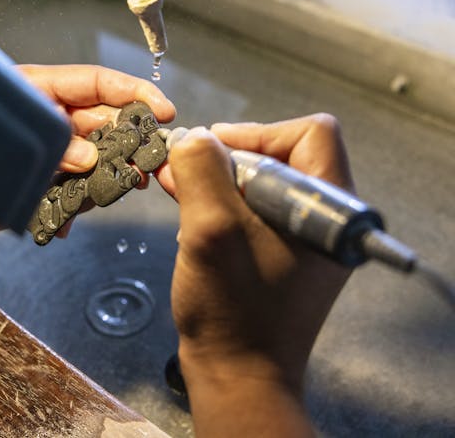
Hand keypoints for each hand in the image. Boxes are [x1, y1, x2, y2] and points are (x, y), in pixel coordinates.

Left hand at [0, 65, 174, 237]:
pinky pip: (76, 192)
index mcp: (34, 93)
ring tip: (113, 194)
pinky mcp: (42, 185)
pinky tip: (65, 224)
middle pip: (104, 122)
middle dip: (130, 141)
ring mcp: (47, 154)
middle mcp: (47, 120)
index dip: (131, 93)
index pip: (93, 83)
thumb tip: (85, 158)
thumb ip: (37, 148)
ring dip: (109, 179)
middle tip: (149, 166)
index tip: (161, 110)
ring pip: (96, 159)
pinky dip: (79, 208)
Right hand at [155, 114, 352, 435]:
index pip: (308, 134)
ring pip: (260, 183)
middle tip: (186, 174)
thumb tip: (192, 138)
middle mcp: (323, 219)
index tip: (213, 152)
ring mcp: (302, 238)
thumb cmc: (232, 308)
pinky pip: (251, 210)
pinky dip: (219, 205)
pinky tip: (187, 212)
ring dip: (216, 182)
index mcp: (330, 209)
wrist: (237, 375)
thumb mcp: (212, 230)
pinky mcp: (280, 253)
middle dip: (227, 159)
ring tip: (178, 190)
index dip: (258, 132)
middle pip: (280, 155)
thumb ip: (202, 172)